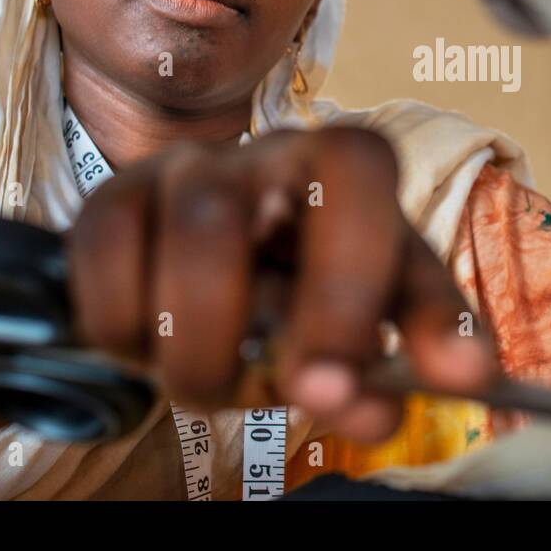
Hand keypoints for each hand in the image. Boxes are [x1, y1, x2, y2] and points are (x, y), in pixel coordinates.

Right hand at [65, 126, 496, 440]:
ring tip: (220, 386)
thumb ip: (414, 342)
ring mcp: (182, 172)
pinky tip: (154, 350)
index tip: (397, 380)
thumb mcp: (379, 307)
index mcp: (341, 165)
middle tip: (319, 397)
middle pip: (259, 204)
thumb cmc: (309, 284)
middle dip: (306, 311)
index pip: (360, 167)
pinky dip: (129, 330)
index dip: (364, 273)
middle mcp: (263, 153)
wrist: (210, 270)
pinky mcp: (109, 204)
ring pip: (193, 239)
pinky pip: (106, 265)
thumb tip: (444, 383)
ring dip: (207, 349)